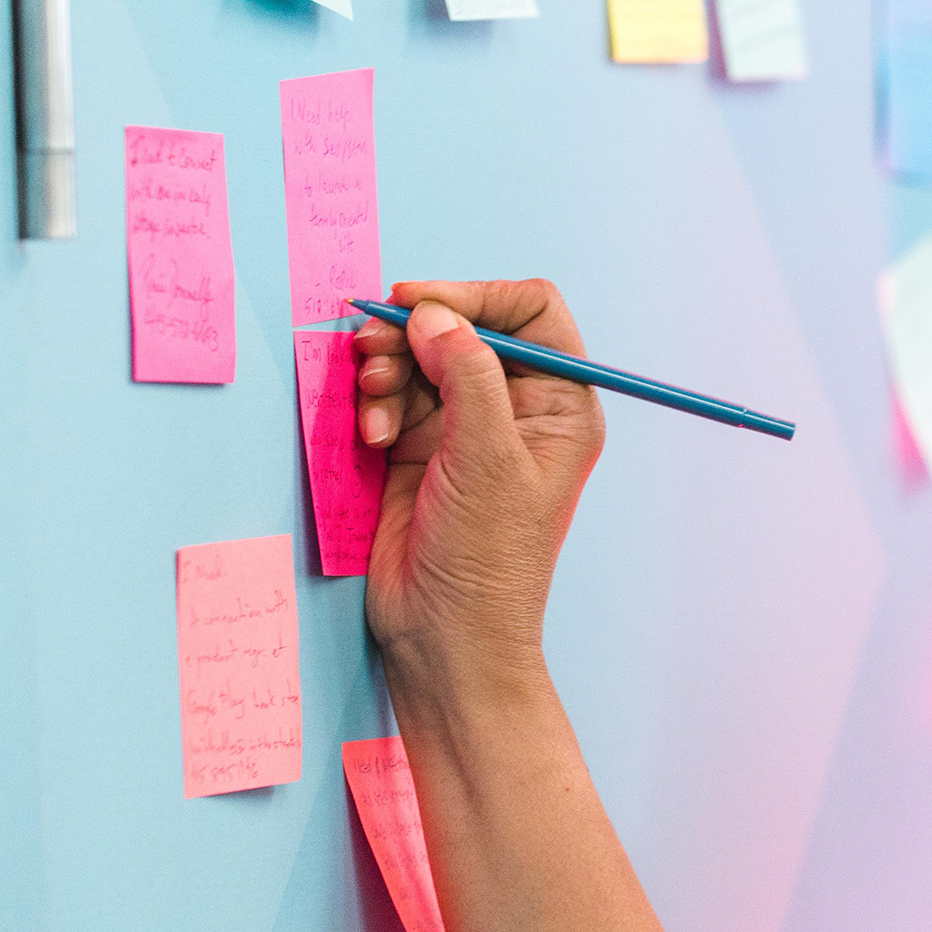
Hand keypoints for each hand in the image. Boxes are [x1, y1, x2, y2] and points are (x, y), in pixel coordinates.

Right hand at [353, 279, 605, 697]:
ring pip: (421, 356)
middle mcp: (517, 408)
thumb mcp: (487, 458)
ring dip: (388, 366)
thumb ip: (467, 374)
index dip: (476, 295)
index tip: (419, 300)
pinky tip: (370, 433)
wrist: (444, 636)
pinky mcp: (421, 447)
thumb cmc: (487, 562)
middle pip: (465, 326)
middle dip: (416, 331)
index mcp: (560, 405)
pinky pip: (394, 394)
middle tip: (374, 346)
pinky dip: (375, 401)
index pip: (531, 312)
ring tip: (372, 399)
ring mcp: (466, 426)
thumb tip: (435, 314)